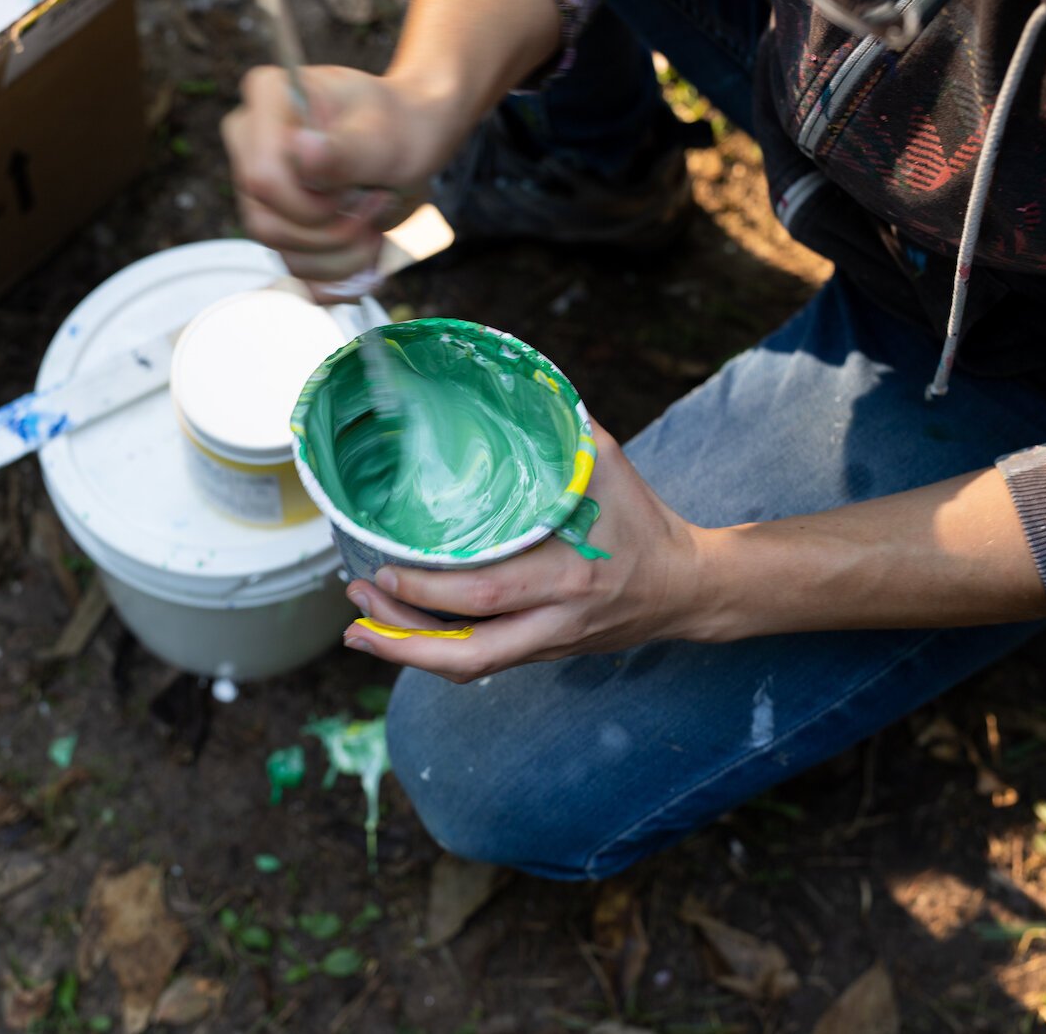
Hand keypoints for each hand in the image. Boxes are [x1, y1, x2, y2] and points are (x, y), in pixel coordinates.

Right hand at [221, 65, 454, 286]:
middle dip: (333, 232)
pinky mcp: (280, 223)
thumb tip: (302, 151)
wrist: (415, 143)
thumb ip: (346, 149)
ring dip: (343, 255)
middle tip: (377, 205)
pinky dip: (339, 273)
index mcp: (268, 99)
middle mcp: (252, 143)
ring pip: (284, 253)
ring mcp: (261, 189)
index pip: (262, 179)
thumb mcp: (384, 137)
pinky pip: (297, 271)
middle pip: (268, 224)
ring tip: (375, 226)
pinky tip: (366, 251)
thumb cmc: (401, 127)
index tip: (359, 190)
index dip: (312, 205)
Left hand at [341, 424, 704, 682]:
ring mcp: (548, 644)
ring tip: (360, 626)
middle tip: (357, 596)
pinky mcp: (543, 653)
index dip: (429, 590)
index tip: (385, 565)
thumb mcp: (607, 462)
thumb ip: (557, 428)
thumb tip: (508, 379)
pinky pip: (481, 662)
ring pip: (470, 666)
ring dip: (409, 651)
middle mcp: (556, 619)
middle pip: (469, 650)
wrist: (688, 588)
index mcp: (570, 573)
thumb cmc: (643, 518)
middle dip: (402, 632)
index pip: (488, 592)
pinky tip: (399, 634)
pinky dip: (434, 651)